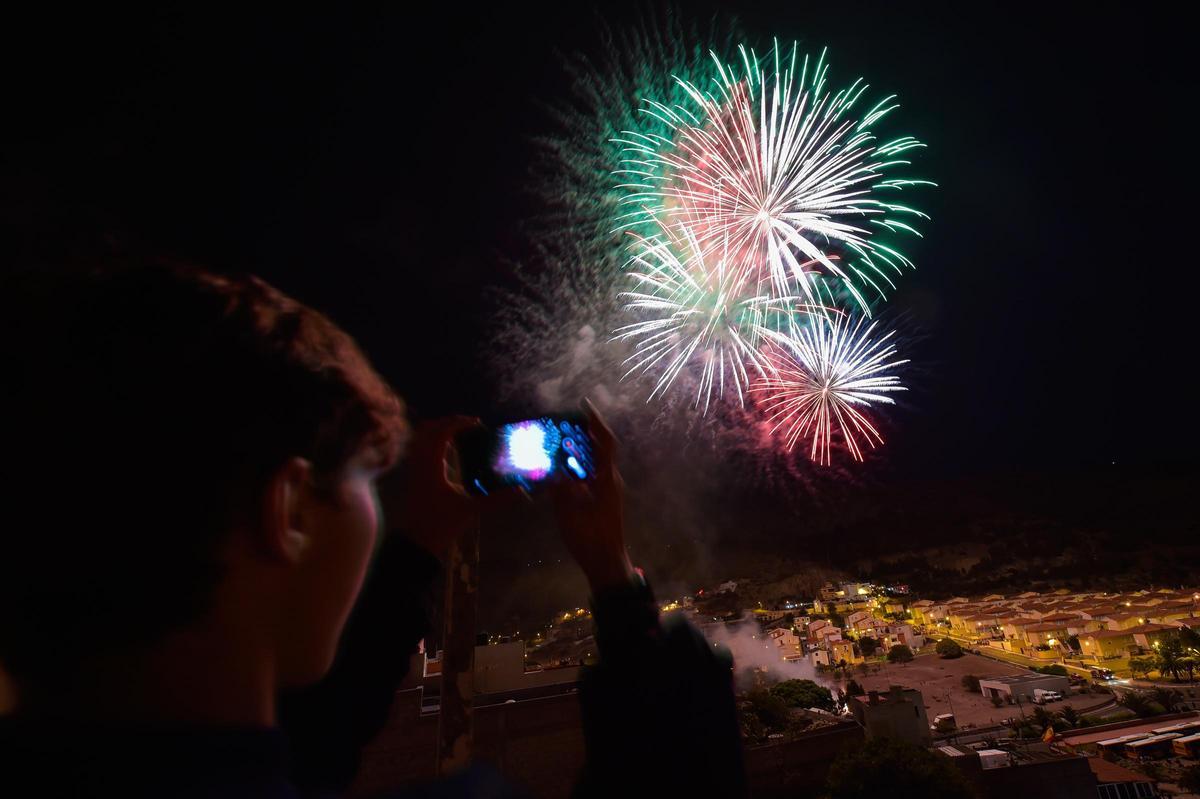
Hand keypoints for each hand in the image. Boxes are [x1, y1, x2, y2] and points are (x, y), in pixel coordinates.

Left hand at [386, 415, 481, 559]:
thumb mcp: (470, 511)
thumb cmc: (439, 525)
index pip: (441, 433)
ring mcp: (414, 470)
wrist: (415, 543)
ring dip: (440, 431)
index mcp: (431, 467)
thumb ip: (495, 500)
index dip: (458, 423)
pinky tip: (450, 453)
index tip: (477, 423)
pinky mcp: (413, 478)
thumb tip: (521, 492)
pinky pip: (421, 450)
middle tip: (469, 425)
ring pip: (422, 439)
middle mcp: (419, 463)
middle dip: (448, 422)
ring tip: (460, 434)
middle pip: (428, 430)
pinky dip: (434, 444)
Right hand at [551, 400, 635, 592]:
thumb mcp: (569, 513)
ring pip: (594, 462)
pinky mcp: (603, 499)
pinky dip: (577, 466)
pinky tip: (561, 468)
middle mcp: (610, 481)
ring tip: (558, 441)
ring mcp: (608, 490)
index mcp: (607, 480)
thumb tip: (554, 467)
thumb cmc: (590, 539)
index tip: (584, 406)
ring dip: (579, 450)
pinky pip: (590, 475)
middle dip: (583, 433)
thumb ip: (561, 488)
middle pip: (599, 449)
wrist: (605, 563)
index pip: (605, 443)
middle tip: (562, 422)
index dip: (596, 423)